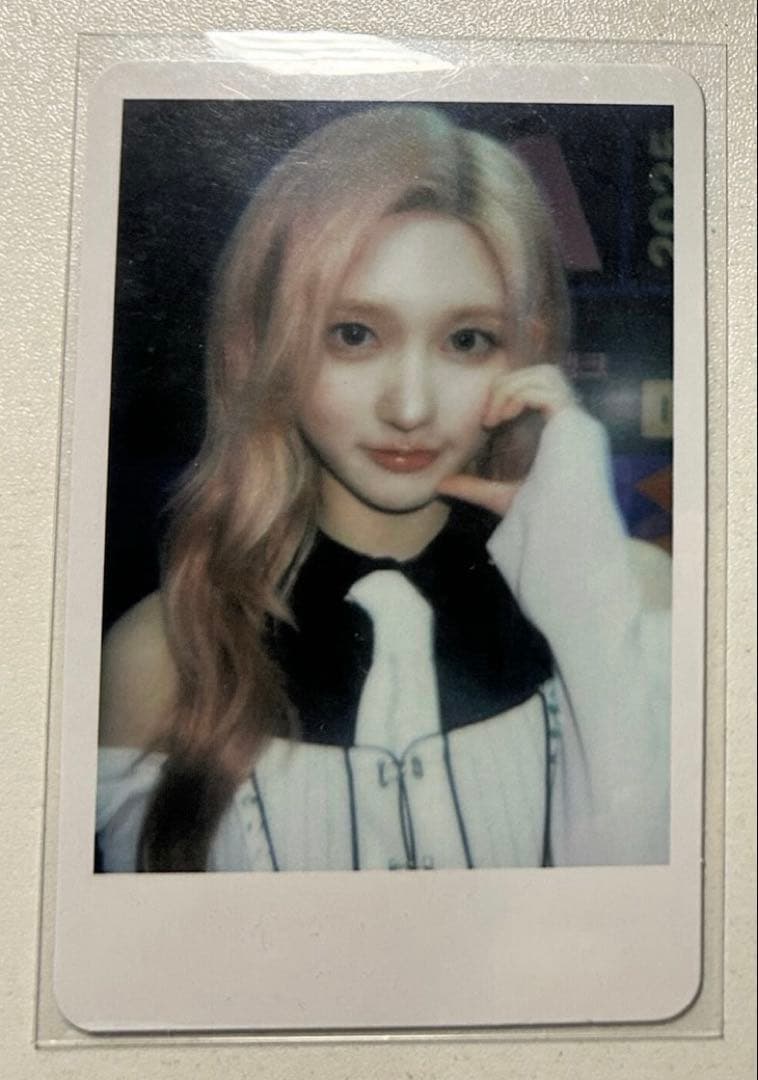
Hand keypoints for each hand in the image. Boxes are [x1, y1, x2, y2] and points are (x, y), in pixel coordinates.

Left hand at [437, 364, 575, 515]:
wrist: (559, 531)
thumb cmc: (539, 519)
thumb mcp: (497, 496)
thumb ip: (472, 486)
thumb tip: (441, 485)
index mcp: (563, 433)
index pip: (541, 390)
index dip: (510, 393)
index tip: (488, 422)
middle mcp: (575, 421)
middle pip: (544, 373)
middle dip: (510, 384)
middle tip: (488, 417)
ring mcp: (578, 420)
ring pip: (546, 373)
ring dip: (514, 387)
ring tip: (495, 417)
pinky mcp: (575, 421)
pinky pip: (544, 388)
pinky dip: (518, 395)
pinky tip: (502, 419)